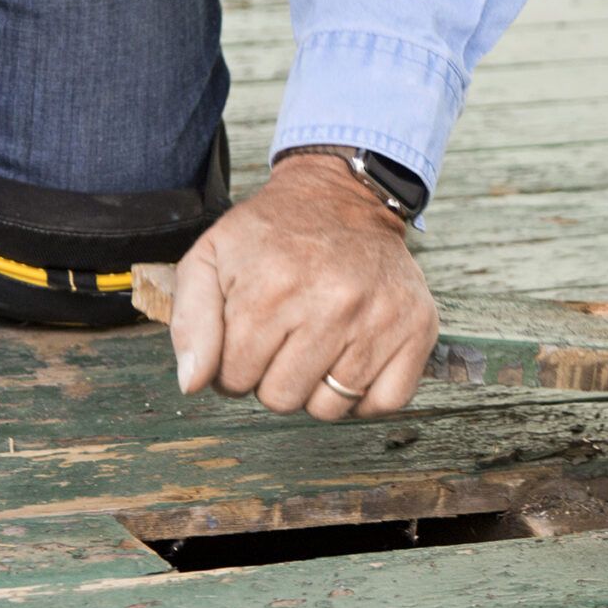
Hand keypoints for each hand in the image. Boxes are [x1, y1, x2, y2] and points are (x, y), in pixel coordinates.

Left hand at [171, 152, 436, 419]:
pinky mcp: (417, 327)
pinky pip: (384, 403)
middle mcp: (331, 303)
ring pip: (331, 408)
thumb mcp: (211, 259)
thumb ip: (190, 321)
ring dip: (317, 388)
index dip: (233, 366)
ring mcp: (379, 317)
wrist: (343, 198)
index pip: (235, 380)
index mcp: (272, 287)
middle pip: (282, 399)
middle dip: (272, 378)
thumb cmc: (272, 235)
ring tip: (317, 345)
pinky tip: (351, 360)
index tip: (249, 336)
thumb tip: (193, 384)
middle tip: (284, 339)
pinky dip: (365, 396)